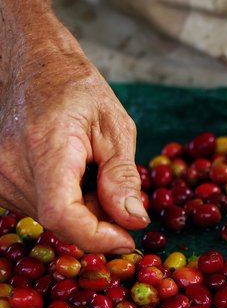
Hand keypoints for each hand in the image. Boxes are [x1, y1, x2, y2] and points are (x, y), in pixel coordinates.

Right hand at [0, 25, 148, 252]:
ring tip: (94, 168)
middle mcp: (11, 168)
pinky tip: (77, 172)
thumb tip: (134, 221)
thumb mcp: (115, 127)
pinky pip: (40, 206)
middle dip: (99, 218)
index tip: (127, 240)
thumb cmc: (79, 91)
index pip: (63, 215)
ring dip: (83, 207)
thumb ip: (122, 176)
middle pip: (61, 220)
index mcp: (46, 149)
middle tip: (119, 189)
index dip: (98, 238)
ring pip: (51, 216)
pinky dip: (67, 200)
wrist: (35, 68)